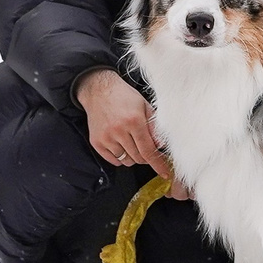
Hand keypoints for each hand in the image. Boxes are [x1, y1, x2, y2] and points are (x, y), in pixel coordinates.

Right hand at [74, 68, 190, 197]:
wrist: (98, 90)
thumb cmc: (124, 97)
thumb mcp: (145, 106)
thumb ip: (154, 127)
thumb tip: (161, 146)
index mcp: (134, 120)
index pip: (148, 150)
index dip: (158, 164)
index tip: (165, 173)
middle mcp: (119, 130)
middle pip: (138, 158)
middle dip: (146, 157)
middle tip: (146, 146)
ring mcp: (106, 137)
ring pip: (126, 161)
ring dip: (133, 156)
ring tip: (131, 141)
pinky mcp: (96, 142)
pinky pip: (113, 160)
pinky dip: (120, 157)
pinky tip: (121, 144)